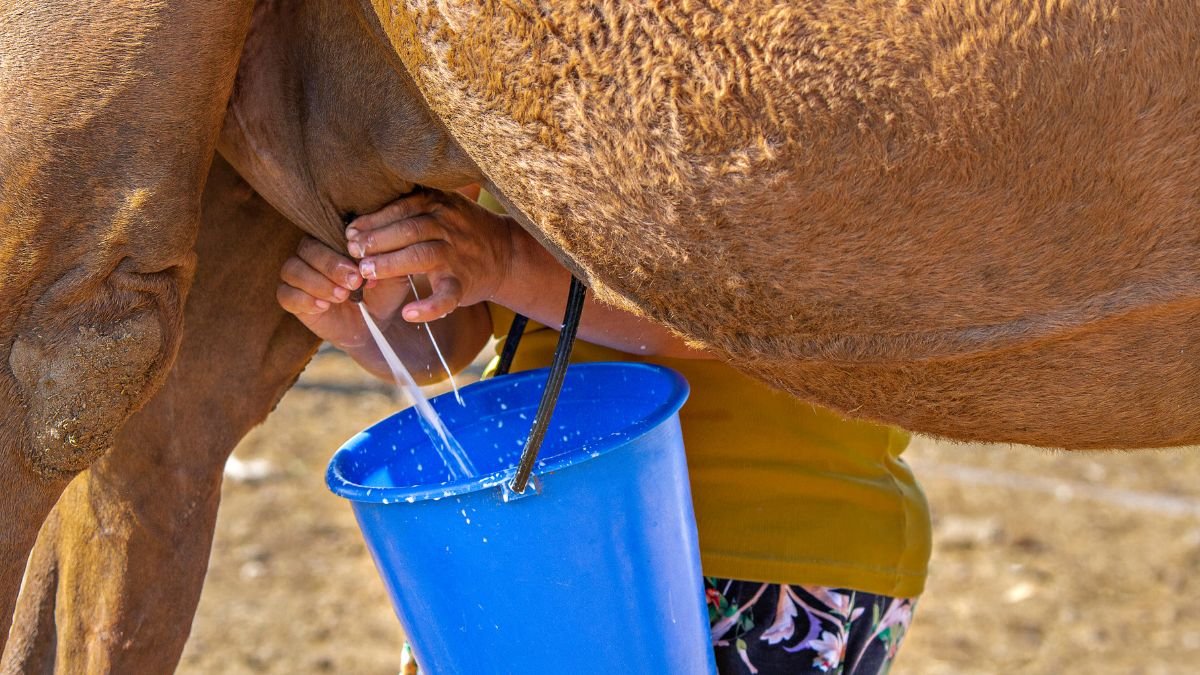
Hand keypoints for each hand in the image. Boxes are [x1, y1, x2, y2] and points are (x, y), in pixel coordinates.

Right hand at [276, 236, 410, 350]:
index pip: (328, 232)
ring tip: (341, 296)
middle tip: (353, 283)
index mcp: (335, 240)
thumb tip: (371, 250)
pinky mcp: (292, 299)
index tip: (361, 267)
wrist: (375, 326)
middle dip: (330, 266)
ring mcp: (300, 275)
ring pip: (292, 269)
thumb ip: (386, 261)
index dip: (342, 248)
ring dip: (317, 283)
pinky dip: (303, 299)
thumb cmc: (382, 295)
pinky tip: (323, 307)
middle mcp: (313, 254)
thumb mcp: (392, 278)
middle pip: (307, 248)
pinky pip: (285, 294)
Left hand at [345, 189, 514, 322]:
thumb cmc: (461, 229)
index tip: (350, 232)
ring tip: (366, 273)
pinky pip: (446, 296)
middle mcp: (448, 226)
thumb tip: (357, 228)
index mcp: (438, 205)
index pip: (401, 208)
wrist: (507, 254)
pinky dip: (429, 307)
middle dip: (377, 241)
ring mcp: (456, 255)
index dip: (373, 220)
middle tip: (353, 253)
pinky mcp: (464, 283)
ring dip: (391, 264)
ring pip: (421, 256)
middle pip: (408, 230)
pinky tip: (409, 314)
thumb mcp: (441, 207)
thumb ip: (407, 211)